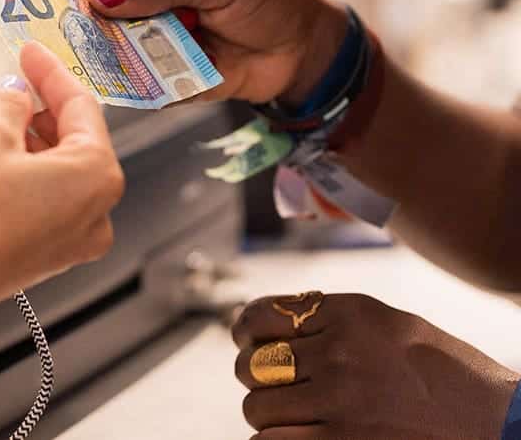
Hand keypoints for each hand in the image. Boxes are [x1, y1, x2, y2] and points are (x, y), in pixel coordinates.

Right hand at [0, 42, 124, 313]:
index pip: (79, 107)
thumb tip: (13, 92)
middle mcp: (92, 209)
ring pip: (29, 164)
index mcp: (98, 176)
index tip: (28, 52)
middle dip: (10, 103)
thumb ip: (7, 102)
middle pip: (53, 136)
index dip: (48, 73)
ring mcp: (63, 233)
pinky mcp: (33, 248)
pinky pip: (18, 191)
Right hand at [82, 0, 348, 104]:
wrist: (304, 48)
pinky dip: (133, 88)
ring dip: (110, 60)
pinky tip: (134, 88)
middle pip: (97, 13)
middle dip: (91, 30)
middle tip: (87, 43)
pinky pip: (134, 83)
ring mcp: (148, 37)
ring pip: (110, 49)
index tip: (81, 6)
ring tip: (115, 66)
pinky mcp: (158, 74)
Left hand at [233, 293, 519, 438]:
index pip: (261, 315)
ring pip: (256, 408)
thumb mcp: (393, 328)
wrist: (498, 425)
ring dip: (269, 417)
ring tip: (298, 418)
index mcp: (352, 313)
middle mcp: (340, 350)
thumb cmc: (446, 378)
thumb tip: (265, 325)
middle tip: (281, 389)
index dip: (246, 333)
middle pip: (252, 365)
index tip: (248, 343)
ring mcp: (340, 397)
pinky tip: (298, 437)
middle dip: (258, 380)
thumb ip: (333, 323)